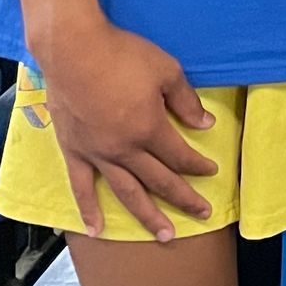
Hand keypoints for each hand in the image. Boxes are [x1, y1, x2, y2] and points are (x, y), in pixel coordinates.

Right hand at [38, 17, 219, 237]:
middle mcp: (125, 150)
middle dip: (183, 198)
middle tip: (202, 214)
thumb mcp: (166, 71)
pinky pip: (81, 187)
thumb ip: (186, 101)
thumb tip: (205, 124)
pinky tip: (96, 230)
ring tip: (164, 236)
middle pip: (159, 181)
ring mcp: (97, 154)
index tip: (212, 171)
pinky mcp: (73, 151)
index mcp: (149, 129)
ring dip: (147, 216)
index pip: (180, 156)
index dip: (198, 166)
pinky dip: (88, 210)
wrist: (73, 50)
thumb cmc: (123, 55)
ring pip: (127, 192)